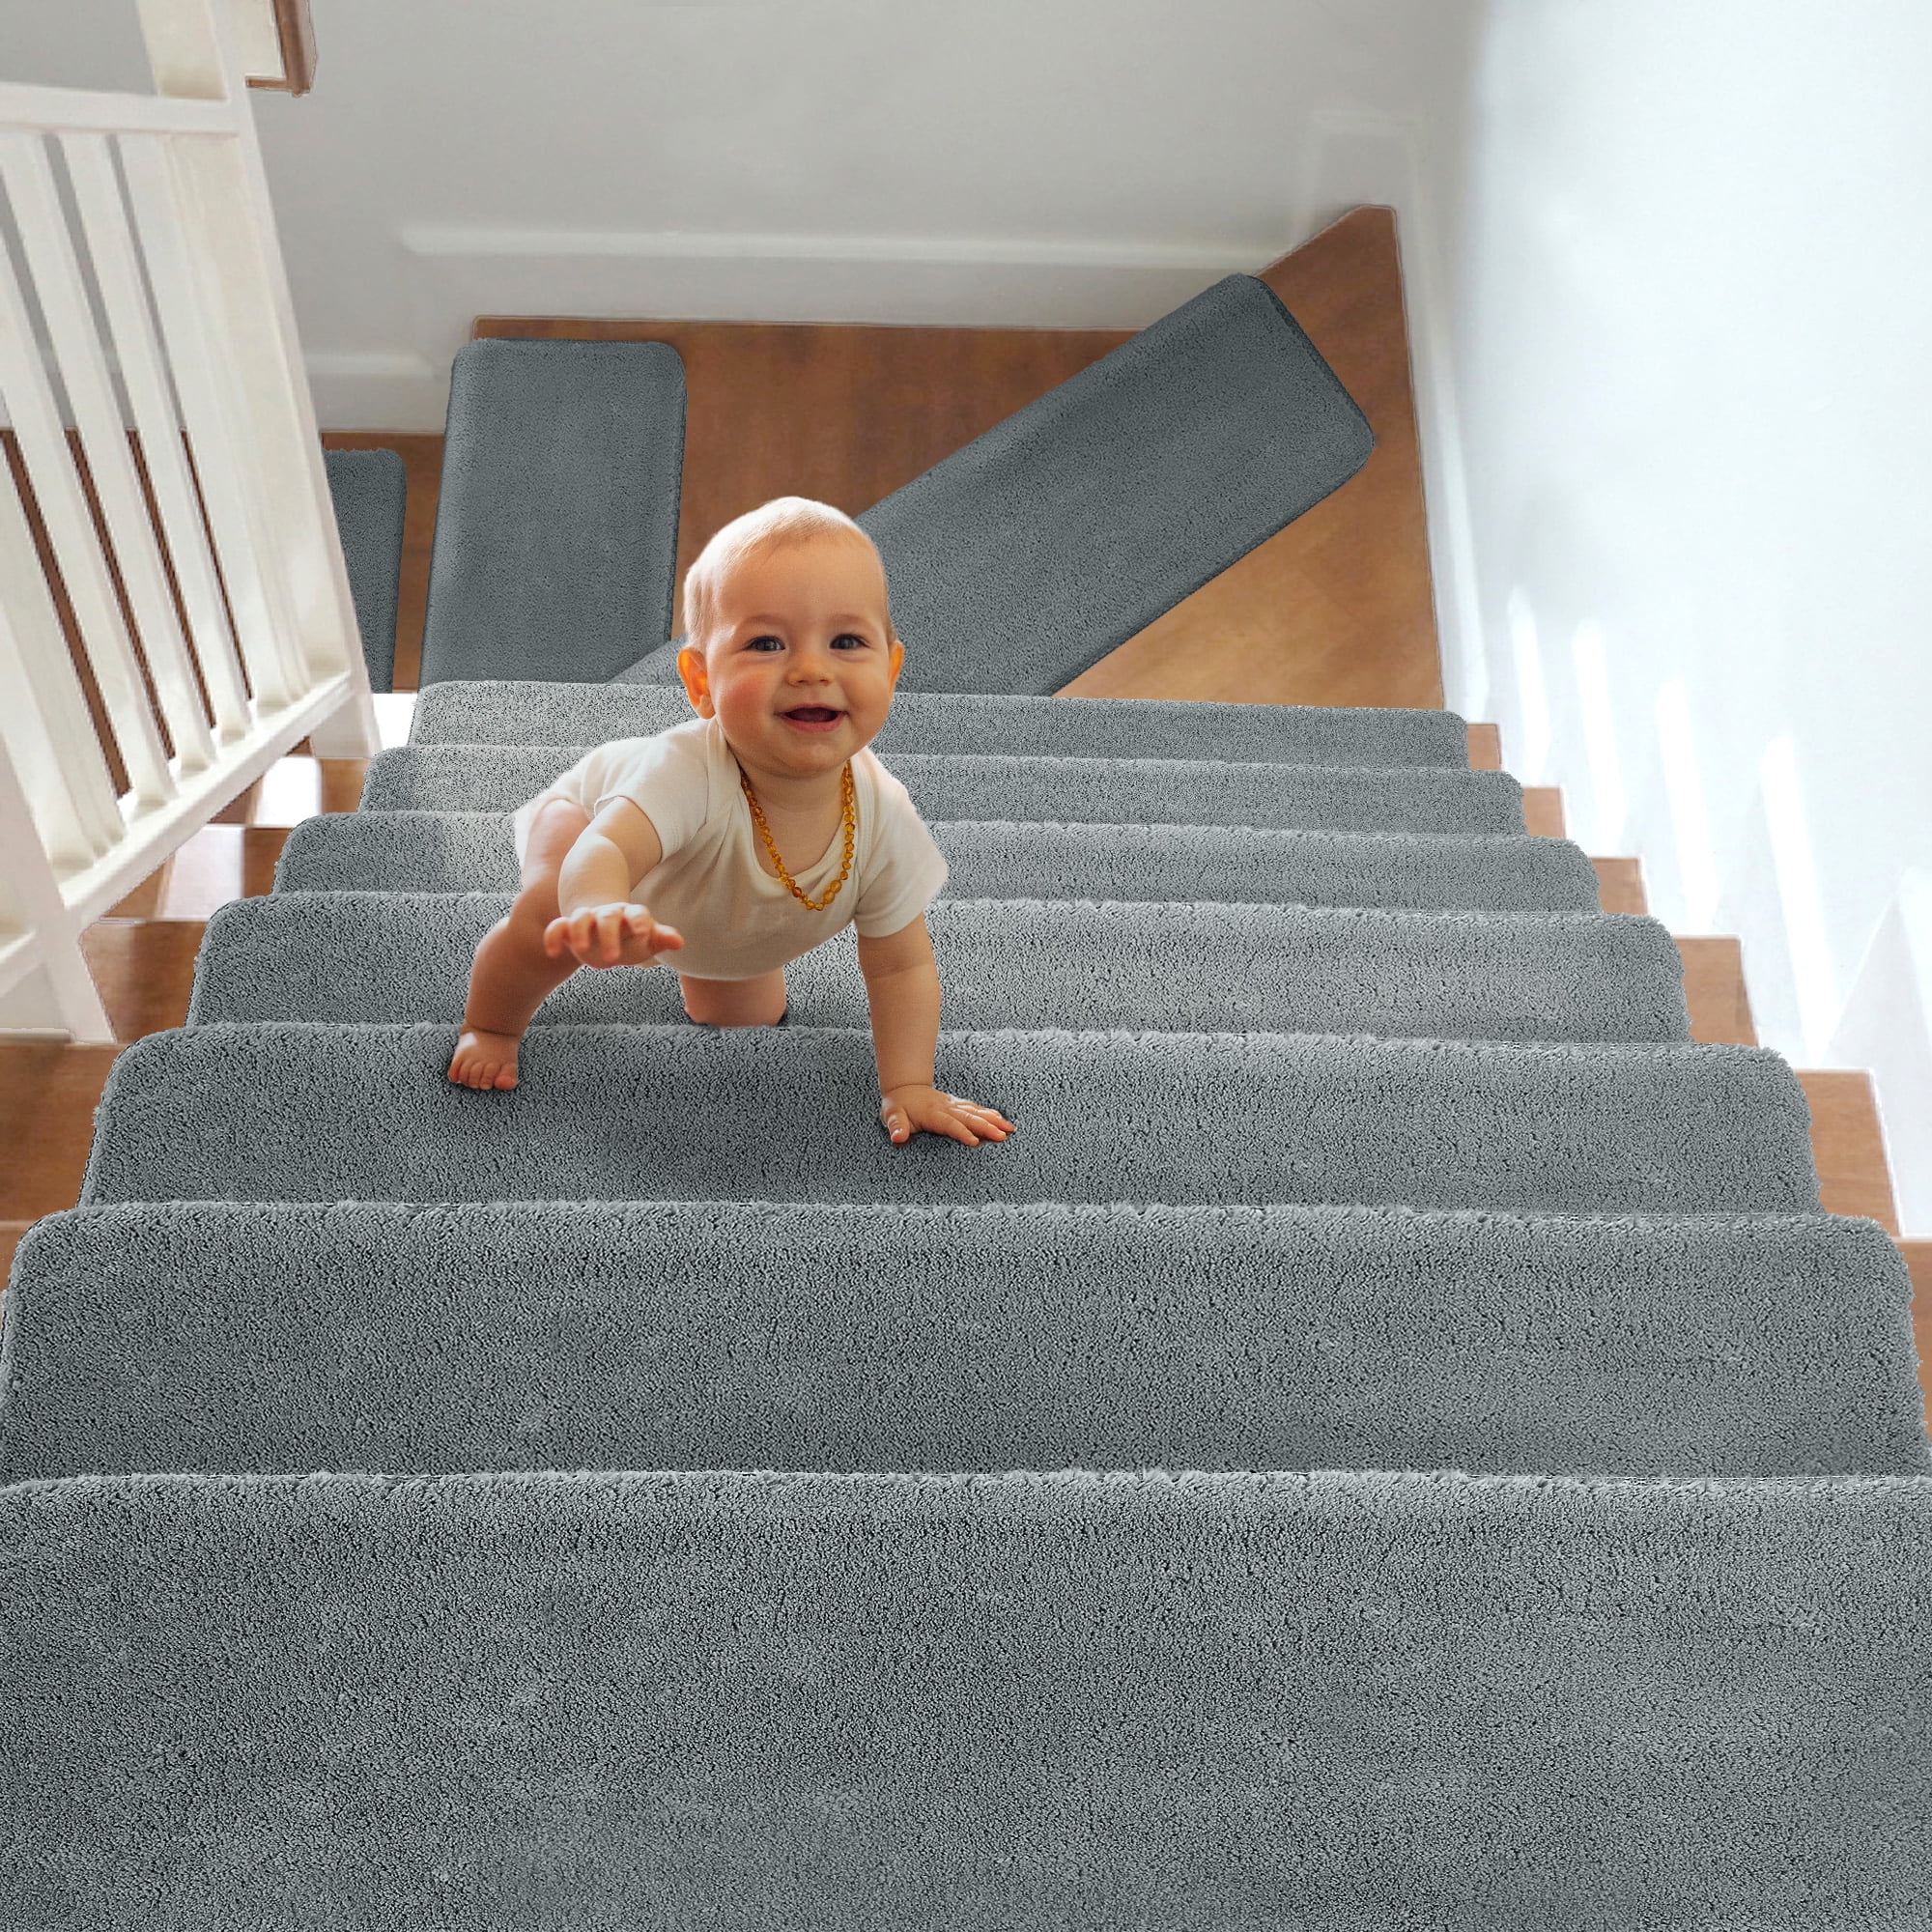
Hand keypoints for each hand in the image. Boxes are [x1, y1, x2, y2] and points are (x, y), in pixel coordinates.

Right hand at [543, 902, 682, 968]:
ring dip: (579, 931)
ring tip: (581, 950)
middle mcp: (607, 915)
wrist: (602, 924)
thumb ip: (660, 938)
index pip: (637, 914)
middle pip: (607, 918)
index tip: (644, 934)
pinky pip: (557, 928)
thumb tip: (679, 942)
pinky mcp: (567, 928)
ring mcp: (587, 920)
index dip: (640, 923)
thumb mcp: (646, 939)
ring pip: (580, 917)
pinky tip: (553, 953)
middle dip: (609, 935)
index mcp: (629, 916)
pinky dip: (552, 937)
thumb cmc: (630, 936)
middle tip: (614, 959)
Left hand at [880, 1084, 1017, 1146]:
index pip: (949, 1124)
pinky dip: (989, 1114)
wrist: (904, 1087)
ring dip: (993, 1120)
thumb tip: (898, 1137)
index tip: (975, 1141)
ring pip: (976, 1112)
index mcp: (932, 1113)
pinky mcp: (957, 1104)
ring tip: (1009, 1129)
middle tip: (1002, 1136)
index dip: (962, 1132)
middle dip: (986, 1126)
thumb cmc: (898, 1105)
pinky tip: (1001, 1119)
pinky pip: (975, 1108)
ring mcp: (953, 1105)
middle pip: (969, 1117)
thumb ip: (896, 1126)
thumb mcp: (891, 1115)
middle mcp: (946, 1107)